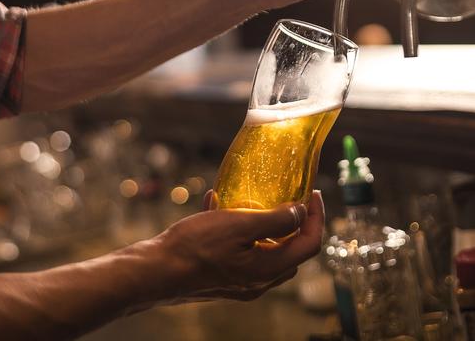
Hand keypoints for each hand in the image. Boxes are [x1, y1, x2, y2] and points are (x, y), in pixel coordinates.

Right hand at [155, 190, 324, 302]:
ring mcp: (240, 282)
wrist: (158, 270)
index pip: (310, 244)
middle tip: (288, 198)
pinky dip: (237, 231)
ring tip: (247, 199)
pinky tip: (215, 207)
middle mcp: (259, 280)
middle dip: (294, 223)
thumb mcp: (239, 225)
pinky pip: (240, 252)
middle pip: (291, 250)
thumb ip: (274, 220)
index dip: (316, 217)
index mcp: (268, 268)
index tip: (312, 193)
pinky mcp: (222, 278)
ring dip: (264, 225)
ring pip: (265, 251)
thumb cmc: (196, 247)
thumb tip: (300, 213)